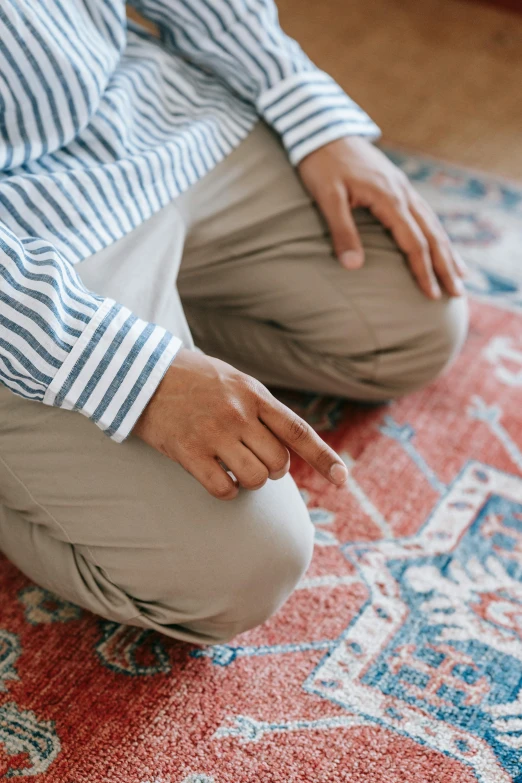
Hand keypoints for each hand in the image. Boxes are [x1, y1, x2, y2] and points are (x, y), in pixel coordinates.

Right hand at [133, 348, 347, 499]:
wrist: (139, 372)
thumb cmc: (189, 377)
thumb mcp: (232, 379)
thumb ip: (259, 406)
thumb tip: (284, 441)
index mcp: (253, 394)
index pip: (298, 431)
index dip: (323, 458)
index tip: (342, 480)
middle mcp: (238, 414)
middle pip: (278, 464)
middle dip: (271, 469)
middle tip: (252, 458)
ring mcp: (214, 433)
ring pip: (254, 479)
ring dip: (248, 481)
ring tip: (232, 466)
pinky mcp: (188, 452)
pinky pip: (224, 489)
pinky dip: (226, 490)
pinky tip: (216, 477)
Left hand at [297, 136, 466, 299]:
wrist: (322, 130)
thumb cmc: (321, 164)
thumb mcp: (327, 198)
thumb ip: (342, 231)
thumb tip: (353, 267)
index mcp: (389, 198)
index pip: (413, 243)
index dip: (423, 271)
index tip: (431, 294)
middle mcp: (403, 193)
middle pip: (431, 236)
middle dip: (445, 267)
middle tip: (458, 293)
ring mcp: (402, 188)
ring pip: (432, 224)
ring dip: (447, 251)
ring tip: (460, 273)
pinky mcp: (397, 185)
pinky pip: (424, 213)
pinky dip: (436, 232)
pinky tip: (440, 243)